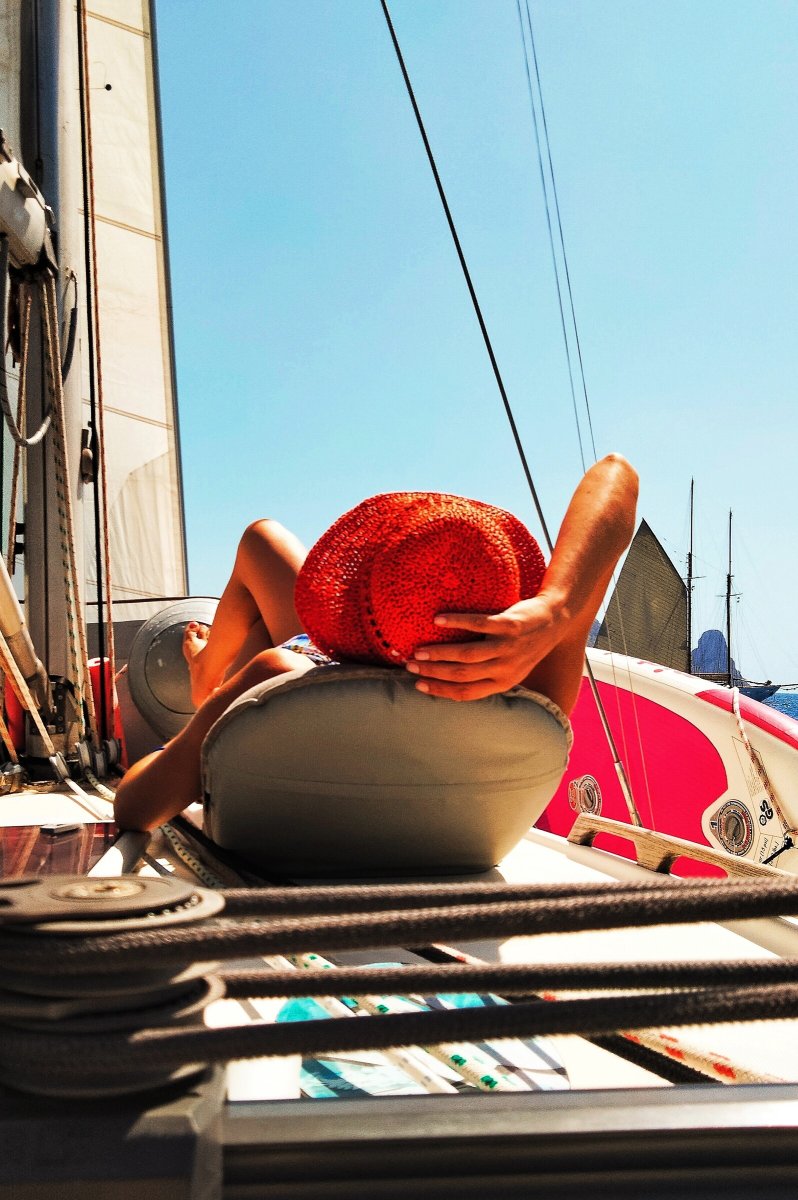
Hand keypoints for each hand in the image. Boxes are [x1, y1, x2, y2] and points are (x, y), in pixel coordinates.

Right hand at [406, 594, 564, 700]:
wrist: (556, 620)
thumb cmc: (528, 644)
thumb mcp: (512, 667)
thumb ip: (488, 675)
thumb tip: (451, 678)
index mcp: (503, 682)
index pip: (466, 693)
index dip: (440, 691)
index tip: (418, 685)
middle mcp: (505, 668)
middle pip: (461, 675)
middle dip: (432, 672)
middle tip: (410, 666)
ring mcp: (508, 647)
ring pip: (467, 655)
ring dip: (439, 653)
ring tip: (418, 650)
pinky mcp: (510, 625)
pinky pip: (478, 624)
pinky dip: (456, 622)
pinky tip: (438, 620)